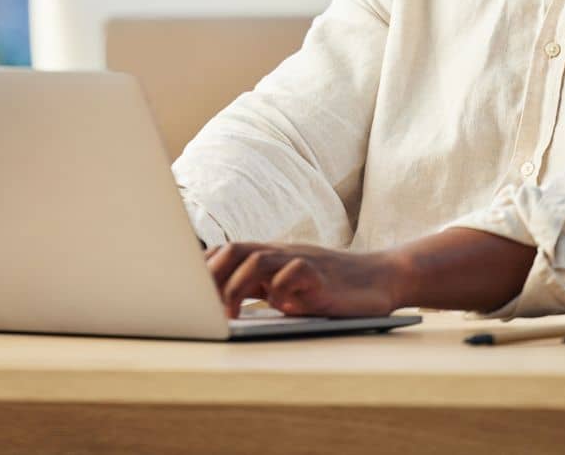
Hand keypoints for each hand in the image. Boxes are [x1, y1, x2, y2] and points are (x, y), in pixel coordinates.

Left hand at [204, 241, 407, 318]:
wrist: (382, 279)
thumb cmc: (332, 288)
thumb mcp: (290, 288)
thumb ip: (261, 289)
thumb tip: (222, 304)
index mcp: (270, 257)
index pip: (227, 252)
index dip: (202, 268)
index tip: (182, 291)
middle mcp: (282, 254)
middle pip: (235, 250)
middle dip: (211, 275)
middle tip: (198, 306)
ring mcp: (301, 261)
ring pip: (257, 259)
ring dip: (236, 286)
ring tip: (228, 315)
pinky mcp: (322, 274)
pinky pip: (294, 273)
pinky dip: (279, 289)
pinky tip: (278, 306)